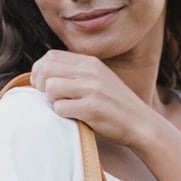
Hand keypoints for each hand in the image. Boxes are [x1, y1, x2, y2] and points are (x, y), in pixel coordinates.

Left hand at [31, 50, 151, 148]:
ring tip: (64, 107)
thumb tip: (44, 72)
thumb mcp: (99, 79)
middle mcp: (90, 72)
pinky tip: (73, 117)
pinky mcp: (92, 108)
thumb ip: (76, 72)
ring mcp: (92, 89)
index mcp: (90, 62)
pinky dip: (62, 115)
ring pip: (50, 88)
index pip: (51, 56)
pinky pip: (60, 108)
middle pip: (46, 70)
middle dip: (39, 85)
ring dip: (51, 100)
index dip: (39, 70)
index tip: (41, 85)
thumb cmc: (114, 105)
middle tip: (48, 98)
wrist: (140, 123)